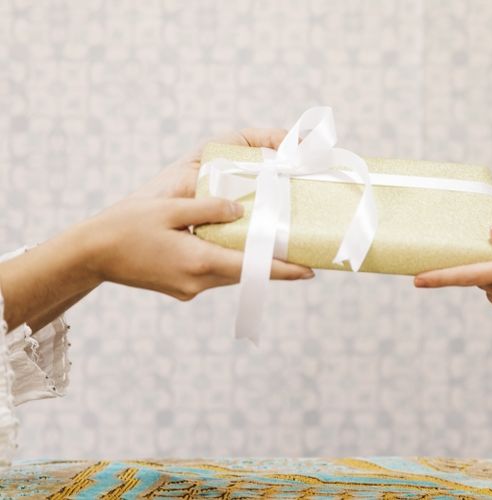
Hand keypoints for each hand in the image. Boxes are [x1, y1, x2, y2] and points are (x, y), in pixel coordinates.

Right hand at [128, 126, 313, 281]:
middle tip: (299, 253)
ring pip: (231, 274)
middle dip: (271, 265)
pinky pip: (214, 274)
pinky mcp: (182, 288)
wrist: (91, 254)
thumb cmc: (125, 227)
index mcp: (198, 262)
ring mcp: (189, 289)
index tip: (310, 271)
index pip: (252, 268)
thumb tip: (240, 210)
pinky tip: (230, 245)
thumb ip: (207, 208)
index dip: (284, 271)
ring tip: (270, 245)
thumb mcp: (168, 208)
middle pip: (246, 273)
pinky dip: (227, 261)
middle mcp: (198, 281)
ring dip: (249, 262)